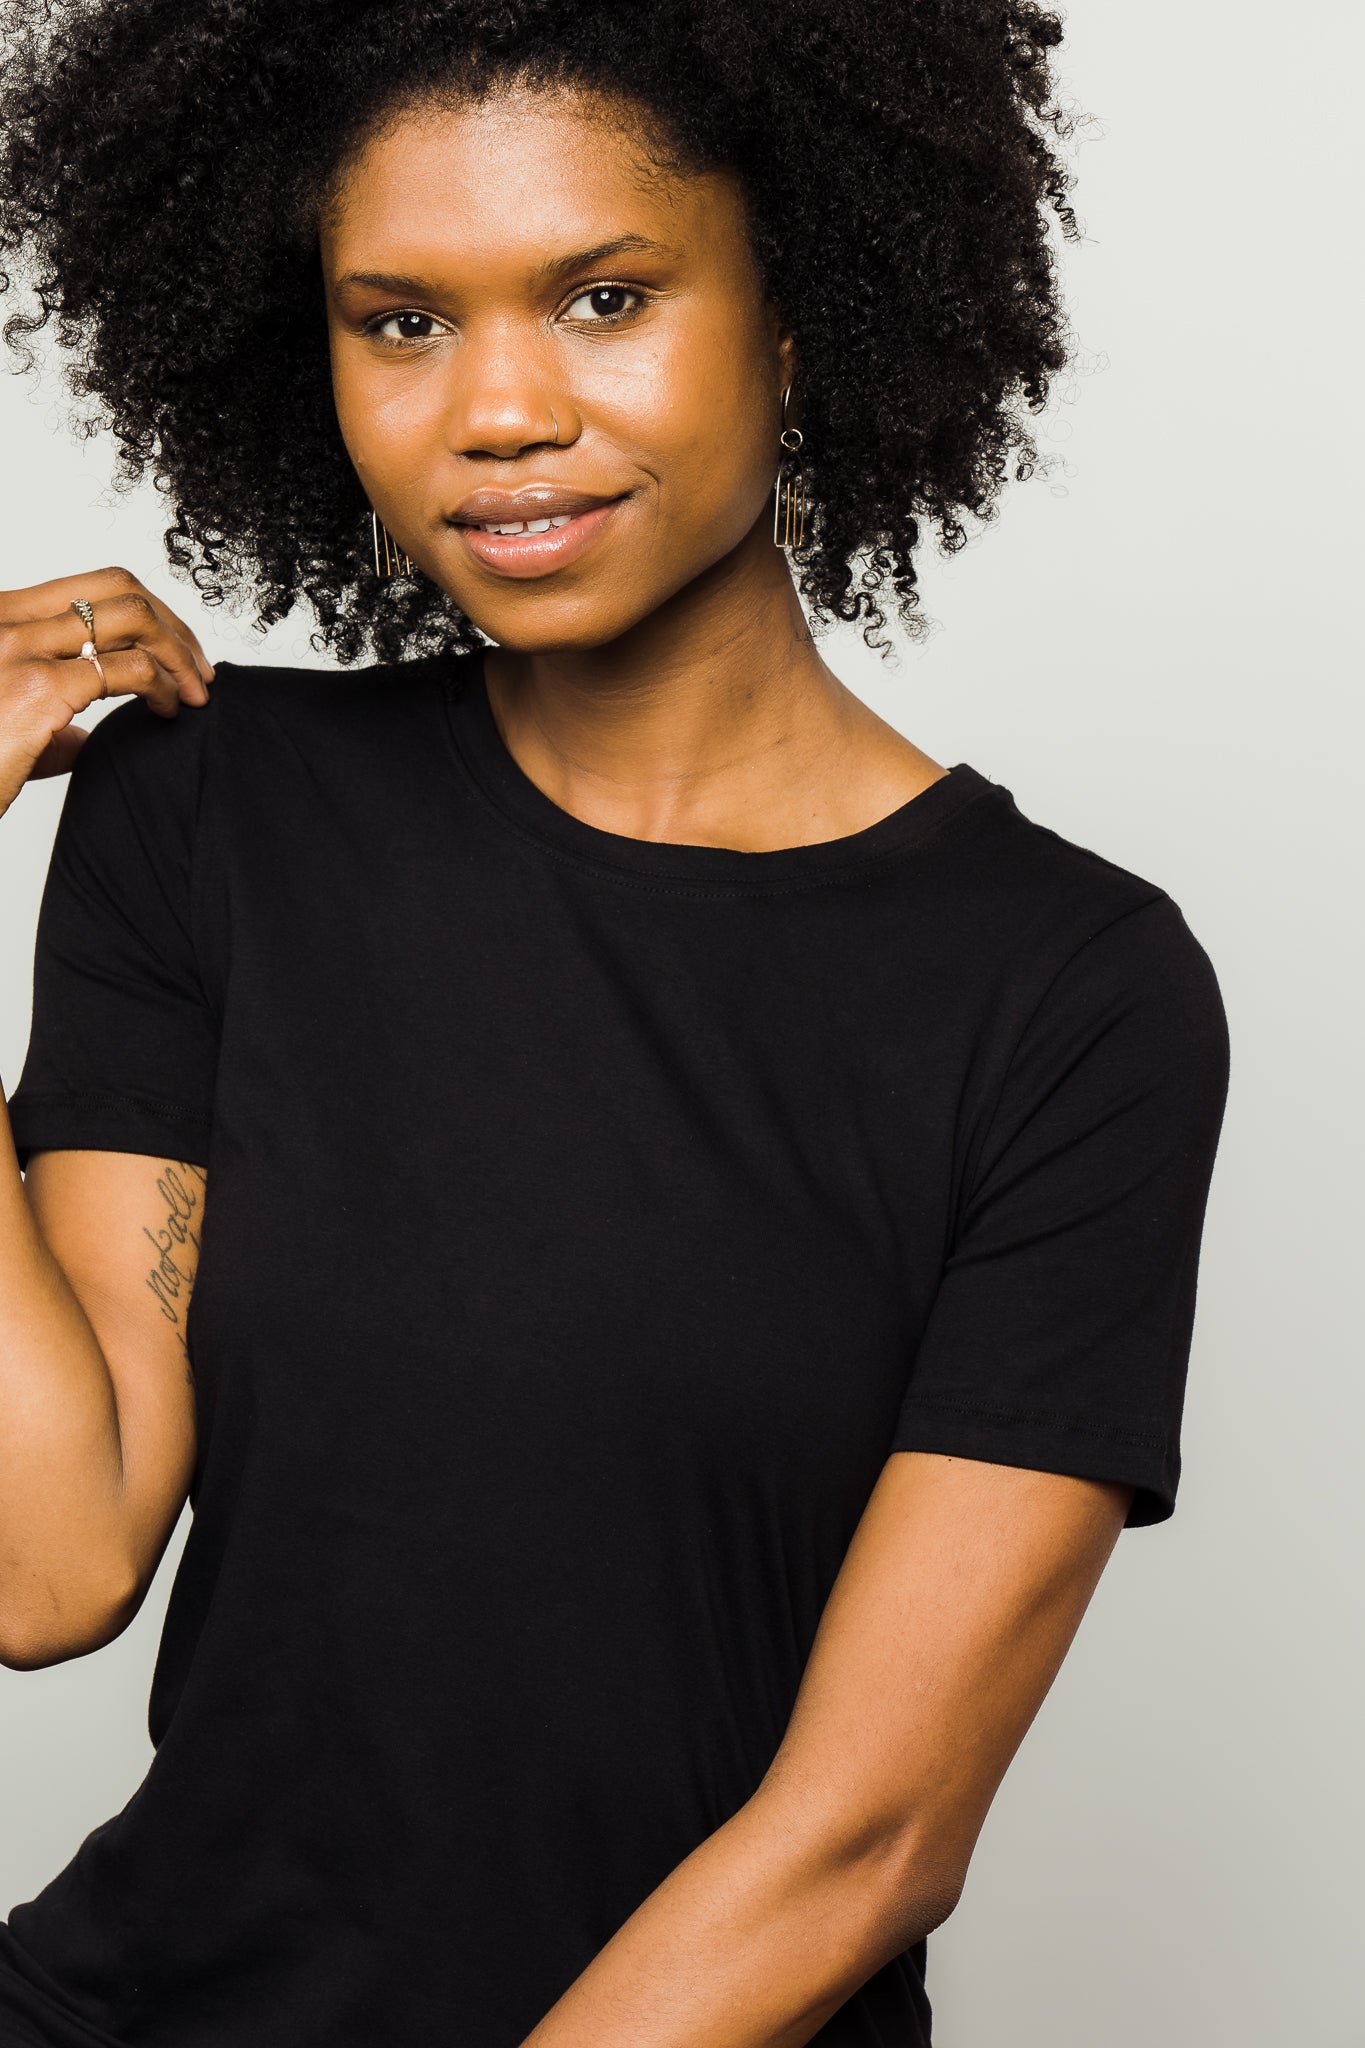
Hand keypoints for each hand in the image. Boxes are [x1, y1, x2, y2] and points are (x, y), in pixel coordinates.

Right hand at [0, 566, 213, 818]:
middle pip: (118, 587)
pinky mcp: (37, 688)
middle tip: (197, 671)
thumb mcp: (2, 724)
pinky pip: (128, 670)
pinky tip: (166, 711)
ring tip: (192, 693)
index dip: (147, 613)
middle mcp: (4, 618)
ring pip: (132, 617)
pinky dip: (163, 687)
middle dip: (173, 624)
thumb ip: (43, 717)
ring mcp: (19, 648)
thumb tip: (83, 736)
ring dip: (178, 653)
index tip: (172, 650)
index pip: (88, 587)